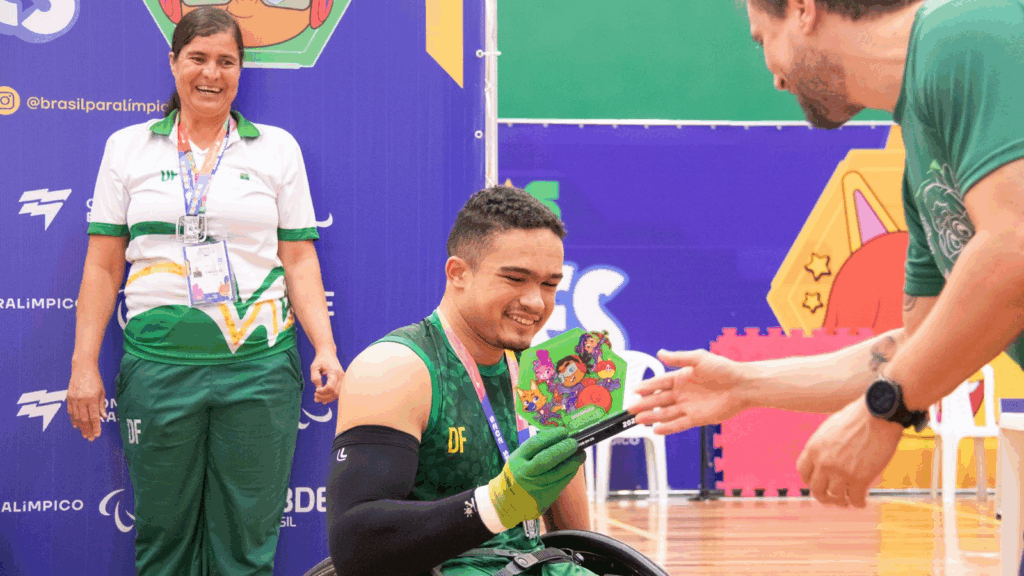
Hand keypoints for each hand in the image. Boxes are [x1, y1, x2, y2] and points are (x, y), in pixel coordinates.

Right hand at [67, 366, 106, 441]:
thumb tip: (103, 417)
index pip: (94, 417)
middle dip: (88, 430)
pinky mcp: (68, 398)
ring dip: (80, 427)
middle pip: (84, 419)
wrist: (82, 369)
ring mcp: (73, 399)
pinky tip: (76, 426)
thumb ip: (101, 405)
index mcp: (91, 399)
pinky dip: (73, 420)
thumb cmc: (95, 380)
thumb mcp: (102, 392)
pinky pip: (70, 412)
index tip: (97, 435)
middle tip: (90, 438)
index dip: (96, 427)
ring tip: (84, 434)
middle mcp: (81, 400)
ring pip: (76, 417)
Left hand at [311, 351, 344, 403]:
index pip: (330, 387)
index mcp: (334, 372)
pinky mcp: (342, 381)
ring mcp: (343, 379)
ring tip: (317, 398)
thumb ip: (315, 378)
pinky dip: (331, 396)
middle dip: (324, 397)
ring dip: (328, 398)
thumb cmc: (320, 360)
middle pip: (335, 392)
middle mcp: (341, 376)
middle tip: (315, 396)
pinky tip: (324, 399)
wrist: (328, 353)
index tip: (315, 390)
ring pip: (337, 394)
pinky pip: (338, 392)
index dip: (322, 392)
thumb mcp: (314, 367)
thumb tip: (318, 389)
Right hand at [488, 428, 583, 529]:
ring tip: (581, 454)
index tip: (564, 431)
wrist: (508, 502)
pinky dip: (570, 473)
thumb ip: (535, 450)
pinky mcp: (544, 497)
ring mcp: (534, 487)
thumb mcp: (518, 459)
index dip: (551, 436)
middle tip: (575, 442)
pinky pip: (561, 483)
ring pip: (558, 473)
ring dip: (572, 462)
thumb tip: (559, 437)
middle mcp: (524, 473)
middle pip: (547, 459)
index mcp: (516, 459)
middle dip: (563, 449)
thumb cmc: (517, 474)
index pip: (535, 444)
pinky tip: (575, 466)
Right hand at [627, 349, 749, 434]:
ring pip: (666, 413)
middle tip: (630, 408)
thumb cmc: (723, 369)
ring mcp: (688, 407)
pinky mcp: (697, 418)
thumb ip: (678, 358)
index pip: (659, 383)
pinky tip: (656, 430)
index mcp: (681, 378)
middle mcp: (682, 393)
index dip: (647, 386)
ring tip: (638, 420)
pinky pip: (679, 424)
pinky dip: (667, 428)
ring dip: (652, 417)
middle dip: (644, 404)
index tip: (634, 390)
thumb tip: (660, 353)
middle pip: (659, 400)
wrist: (742, 385)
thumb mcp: (699, 358)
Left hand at [796, 399, 903, 507]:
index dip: (811, 480)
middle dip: (823, 497)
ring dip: (841, 502)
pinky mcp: (859, 479)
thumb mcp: (829, 429)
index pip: (803, 472)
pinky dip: (858, 503)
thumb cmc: (857, 418)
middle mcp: (823, 462)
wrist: (877, 416)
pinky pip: (855, 499)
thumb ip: (824, 446)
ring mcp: (840, 472)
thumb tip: (824, 456)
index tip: (819, 483)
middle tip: (831, 499)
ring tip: (847, 502)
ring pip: (835, 497)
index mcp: (813, 448)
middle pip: (816, 489)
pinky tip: (862, 502)